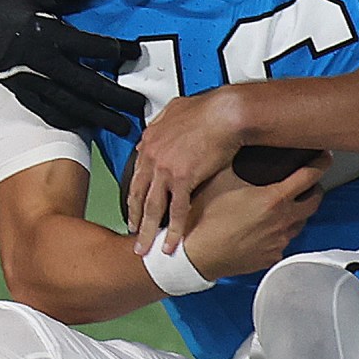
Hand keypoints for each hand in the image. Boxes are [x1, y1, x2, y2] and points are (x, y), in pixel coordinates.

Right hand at [0, 0, 145, 133]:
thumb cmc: (2, 3)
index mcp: (47, 35)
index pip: (90, 47)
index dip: (116, 51)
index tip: (135, 54)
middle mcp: (41, 63)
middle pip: (86, 84)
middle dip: (114, 97)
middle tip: (138, 106)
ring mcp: (30, 81)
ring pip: (70, 104)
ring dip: (98, 117)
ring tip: (120, 127)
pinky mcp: (21, 91)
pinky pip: (48, 111)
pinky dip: (69, 120)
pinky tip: (86, 126)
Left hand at [125, 86, 250, 255]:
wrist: (226, 113)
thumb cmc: (208, 110)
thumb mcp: (176, 110)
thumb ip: (164, 122)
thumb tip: (160, 126)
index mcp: (150, 142)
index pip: (137, 175)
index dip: (135, 194)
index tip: (135, 207)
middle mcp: (152, 157)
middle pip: (138, 195)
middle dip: (134, 218)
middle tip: (133, 234)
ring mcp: (165, 169)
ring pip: (152, 208)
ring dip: (147, 231)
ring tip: (145, 248)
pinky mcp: (182, 179)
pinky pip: (176, 211)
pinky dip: (173, 230)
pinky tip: (171, 243)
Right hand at [181, 159, 327, 278]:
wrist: (194, 255)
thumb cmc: (204, 219)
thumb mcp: (219, 178)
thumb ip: (236, 159)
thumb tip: (240, 142)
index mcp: (274, 199)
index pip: (310, 176)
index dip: (320, 163)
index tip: (324, 157)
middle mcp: (282, 221)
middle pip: (315, 201)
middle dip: (314, 188)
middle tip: (307, 182)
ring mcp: (278, 241)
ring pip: (300, 223)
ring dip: (298, 211)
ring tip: (284, 204)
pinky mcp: (271, 257)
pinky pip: (284, 241)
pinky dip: (281, 232)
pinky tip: (267, 226)